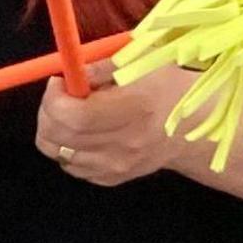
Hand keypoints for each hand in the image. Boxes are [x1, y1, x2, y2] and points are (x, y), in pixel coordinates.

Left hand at [35, 61, 188, 186]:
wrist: (195, 128)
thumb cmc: (168, 88)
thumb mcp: (142, 64)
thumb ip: (100, 67)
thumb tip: (68, 73)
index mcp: (134, 111)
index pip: (73, 116)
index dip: (53, 99)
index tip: (58, 83)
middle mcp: (125, 144)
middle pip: (59, 137)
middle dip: (47, 113)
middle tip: (59, 96)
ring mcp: (118, 166)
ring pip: (58, 153)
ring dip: (54, 131)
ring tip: (73, 113)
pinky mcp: (112, 179)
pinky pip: (71, 166)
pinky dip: (68, 148)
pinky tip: (85, 133)